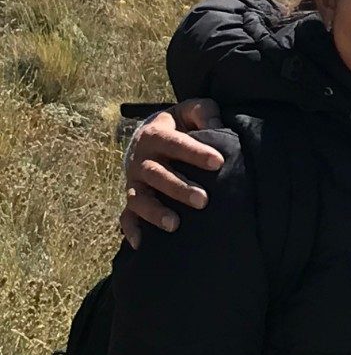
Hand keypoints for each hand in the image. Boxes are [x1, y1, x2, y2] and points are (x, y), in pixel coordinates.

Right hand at [119, 99, 225, 248]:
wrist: (153, 135)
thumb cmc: (182, 124)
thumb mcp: (193, 111)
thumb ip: (205, 114)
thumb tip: (218, 127)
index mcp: (155, 135)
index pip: (175, 143)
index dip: (195, 152)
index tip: (218, 162)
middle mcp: (141, 159)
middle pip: (157, 174)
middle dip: (179, 188)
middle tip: (203, 200)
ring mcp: (134, 181)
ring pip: (139, 198)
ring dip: (155, 212)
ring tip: (175, 224)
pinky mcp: (132, 198)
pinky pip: (126, 216)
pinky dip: (132, 229)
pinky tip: (141, 243)